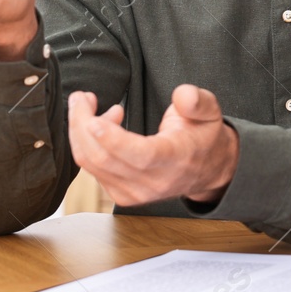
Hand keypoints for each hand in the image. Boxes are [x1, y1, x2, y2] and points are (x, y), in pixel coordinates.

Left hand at [68, 85, 239, 204]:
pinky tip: (101, 125)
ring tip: (88, 106)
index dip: (112, 139)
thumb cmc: (203, 136)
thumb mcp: (210, 111)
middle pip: (104, 159)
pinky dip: (87, 144)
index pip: (140, 155)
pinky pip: (92, 170)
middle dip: (82, 125)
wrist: (206, 169)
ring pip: (92, 165)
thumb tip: (182, 95)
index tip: (93, 118)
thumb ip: (197, 100)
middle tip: (80, 98)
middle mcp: (153, 182)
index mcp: (176, 160)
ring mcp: (135, 193)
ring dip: (81, 132)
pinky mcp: (121, 195)